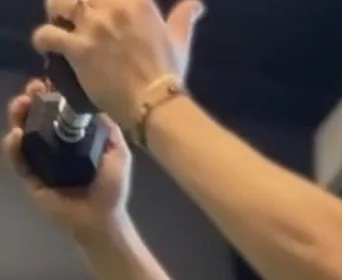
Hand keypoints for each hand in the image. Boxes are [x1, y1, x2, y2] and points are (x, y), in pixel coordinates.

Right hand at [3, 80, 132, 233]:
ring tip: (20, 106)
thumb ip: (109, 128)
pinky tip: (15, 135)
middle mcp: (52, 144)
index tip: (47, 82)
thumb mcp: (118, 152)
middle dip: (28, 99)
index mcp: (70, 135)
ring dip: (17, 116)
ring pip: (20, 132)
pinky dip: (12, 147)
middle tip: (31, 91)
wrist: (103, 219)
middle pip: (33, 115)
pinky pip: (18, 160)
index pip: (53, 108)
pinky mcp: (31, 179)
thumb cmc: (111, 188)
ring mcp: (40, 161)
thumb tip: (95, 100)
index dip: (47, 93)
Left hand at [32, 0, 205, 134]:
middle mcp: (112, 7)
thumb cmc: (168, 75)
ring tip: (56, 21)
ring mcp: (93, 28)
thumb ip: (184, 16)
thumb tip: (197, 4)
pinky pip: (49, 35)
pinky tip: (45, 45)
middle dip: (73, 0)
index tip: (96, 2)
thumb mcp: (179, 40)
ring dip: (54, 9)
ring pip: (59, 3)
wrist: (156, 106)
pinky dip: (43, 39)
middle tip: (71, 11)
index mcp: (136, 2)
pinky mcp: (79, 50)